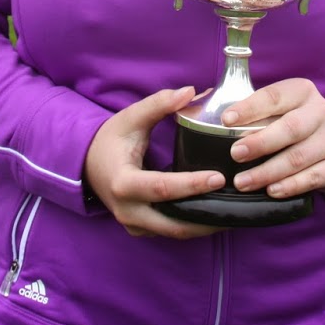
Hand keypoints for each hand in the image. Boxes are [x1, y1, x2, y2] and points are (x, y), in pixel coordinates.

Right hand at [83, 86, 225, 238]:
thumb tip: (189, 92)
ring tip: (232, 211)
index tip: (219, 178)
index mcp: (123, 183)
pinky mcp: (140, 230)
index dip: (191, 185)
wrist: (87, 163)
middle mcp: (128, 210)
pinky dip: (192, 225)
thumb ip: (159, 104)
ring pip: (174, 232)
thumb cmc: (111, 139)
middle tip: (236, 202)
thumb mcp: (131, 118)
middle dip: (206, 215)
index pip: (162, 188)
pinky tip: (213, 213)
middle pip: (173, 222)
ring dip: (203, 224)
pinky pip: (169, 231)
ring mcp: (133, 225)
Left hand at [221, 77, 324, 197]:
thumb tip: (207, 114)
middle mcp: (321, 112)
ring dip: (267, 171)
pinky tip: (271, 191)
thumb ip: (252, 110)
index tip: (226, 120)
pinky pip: (312, 178)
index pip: (274, 96)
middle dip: (260, 142)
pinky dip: (289, 186)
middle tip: (235, 154)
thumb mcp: (281, 108)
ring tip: (242, 182)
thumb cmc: (296, 124)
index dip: (249, 108)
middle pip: (290, 128)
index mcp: (302, 91)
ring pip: (298, 157)